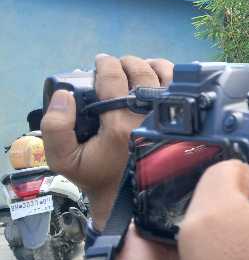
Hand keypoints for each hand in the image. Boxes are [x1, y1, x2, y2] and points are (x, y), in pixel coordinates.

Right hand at [41, 55, 172, 227]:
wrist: (128, 198)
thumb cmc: (95, 175)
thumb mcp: (63, 159)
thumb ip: (55, 127)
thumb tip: (65, 95)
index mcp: (120, 125)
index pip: (114, 79)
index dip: (105, 64)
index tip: (101, 61)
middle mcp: (148, 118)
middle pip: (142, 73)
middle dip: (127, 62)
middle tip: (118, 65)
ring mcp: (168, 119)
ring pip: (166, 77)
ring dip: (151, 65)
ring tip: (139, 67)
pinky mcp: (181, 122)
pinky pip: (181, 89)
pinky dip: (170, 76)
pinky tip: (158, 77)